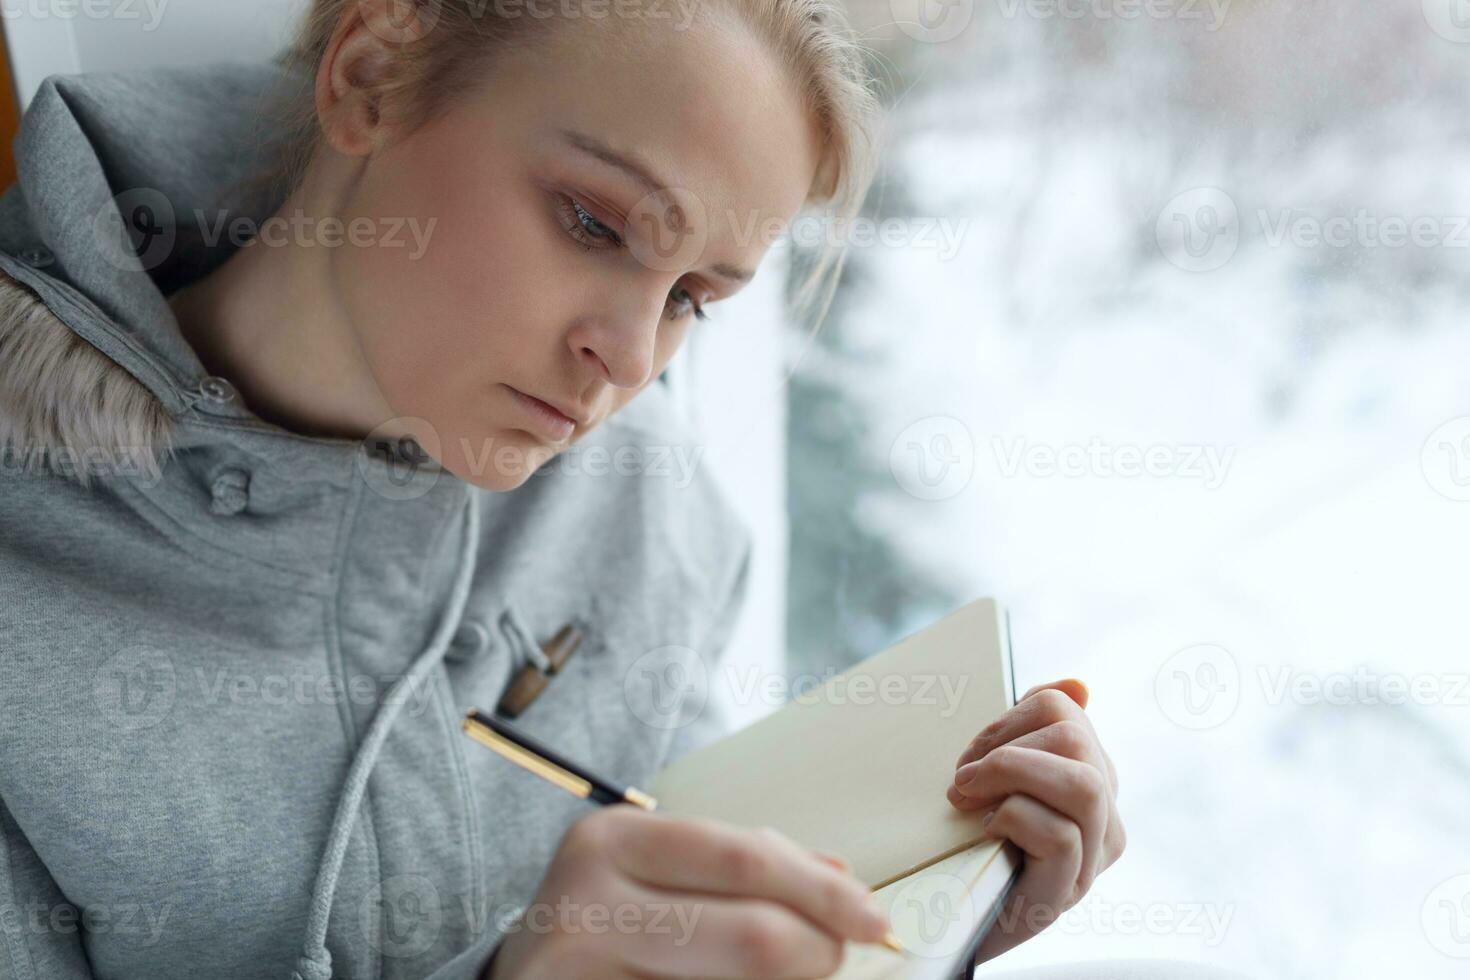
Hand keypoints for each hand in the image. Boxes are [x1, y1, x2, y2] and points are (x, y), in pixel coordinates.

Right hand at [486, 806, 889, 978]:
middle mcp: (590, 904)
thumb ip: (746, 864)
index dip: (824, 892)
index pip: (746, 860)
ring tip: (787, 974)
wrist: (520, 979)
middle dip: (819, 951)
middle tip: (835, 956)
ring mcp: (583, 975)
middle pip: (756, 938)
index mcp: (614, 840)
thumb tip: (841, 880)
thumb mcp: (658, 868)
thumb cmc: (606, 916)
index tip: (873, 916)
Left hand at [947, 678, 1125, 961]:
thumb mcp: (997, 777)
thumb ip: (1029, 731)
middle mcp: (1104, 817)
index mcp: (1091, 777)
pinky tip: (987, 831)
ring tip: (969, 796)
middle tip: (962, 779)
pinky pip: (1059, 835)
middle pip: (1076, 738)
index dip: (1008, 718)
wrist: (951, 923)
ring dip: (1011, 776)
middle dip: (1005, 746)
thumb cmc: (972, 842)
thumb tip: (1078, 685)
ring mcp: (1092, 859)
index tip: (972, 754)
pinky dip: (1013, 819)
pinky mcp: (1066, 893)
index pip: (1065, 708)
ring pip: (1083, 785)